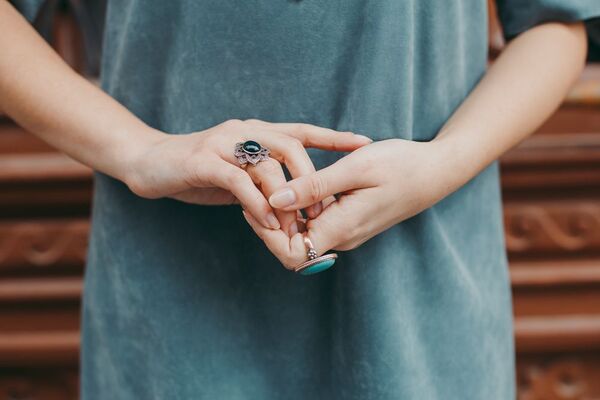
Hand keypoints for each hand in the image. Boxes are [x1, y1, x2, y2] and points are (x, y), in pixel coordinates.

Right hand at [124, 118, 371, 235]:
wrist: (148, 163)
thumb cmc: (198, 171)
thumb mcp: (237, 173)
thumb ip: (263, 181)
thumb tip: (294, 204)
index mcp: (256, 132)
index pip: (302, 131)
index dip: (334, 137)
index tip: (364, 143)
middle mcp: (243, 131)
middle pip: (292, 146)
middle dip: (313, 180)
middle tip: (322, 213)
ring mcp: (222, 144)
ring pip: (267, 165)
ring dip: (286, 199)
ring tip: (296, 228)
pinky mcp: (202, 161)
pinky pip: (238, 182)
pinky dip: (258, 204)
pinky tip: (268, 223)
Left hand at [242, 138, 458, 268]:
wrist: (434, 171)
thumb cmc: (399, 165)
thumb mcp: (355, 169)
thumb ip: (313, 186)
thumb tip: (274, 200)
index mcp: (341, 228)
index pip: (292, 254)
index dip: (267, 235)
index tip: (254, 203)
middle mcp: (342, 236)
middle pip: (292, 246)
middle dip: (268, 221)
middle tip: (254, 186)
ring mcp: (345, 230)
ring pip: (301, 233)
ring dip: (282, 212)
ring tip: (267, 179)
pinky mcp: (348, 220)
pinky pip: (314, 222)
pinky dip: (298, 206)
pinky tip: (293, 182)